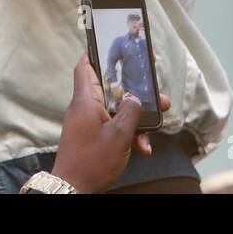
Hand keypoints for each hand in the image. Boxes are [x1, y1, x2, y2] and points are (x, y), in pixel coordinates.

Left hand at [51, 55, 170, 192]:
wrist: (73, 190)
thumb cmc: (92, 161)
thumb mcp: (118, 135)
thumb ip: (131, 112)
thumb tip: (135, 97)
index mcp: (86, 100)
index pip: (85, 66)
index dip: (96, 52)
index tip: (112, 43)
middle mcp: (85, 108)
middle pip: (110, 87)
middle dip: (134, 90)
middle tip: (155, 88)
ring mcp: (89, 123)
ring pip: (116, 110)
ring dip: (136, 116)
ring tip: (159, 120)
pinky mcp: (93, 137)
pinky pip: (113, 127)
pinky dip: (128, 134)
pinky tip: (143, 148)